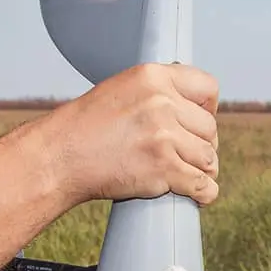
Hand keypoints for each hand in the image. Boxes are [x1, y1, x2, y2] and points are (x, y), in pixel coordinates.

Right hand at [50, 62, 219, 205]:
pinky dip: (204, 193)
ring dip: (202, 170)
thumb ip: (158, 92)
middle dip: (202, 144)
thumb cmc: (86, 127)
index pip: (207, 87)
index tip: (200, 122)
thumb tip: (196, 107)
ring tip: (187, 173)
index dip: (208, 108)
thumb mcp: (122, 90)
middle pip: (210, 127)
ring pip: (209, 157)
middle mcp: (161, 102)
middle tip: (185, 155)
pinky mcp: (163, 168)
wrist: (60, 157)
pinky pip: (202, 184)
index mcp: (153, 77)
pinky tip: (198, 194)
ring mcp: (164, 136)